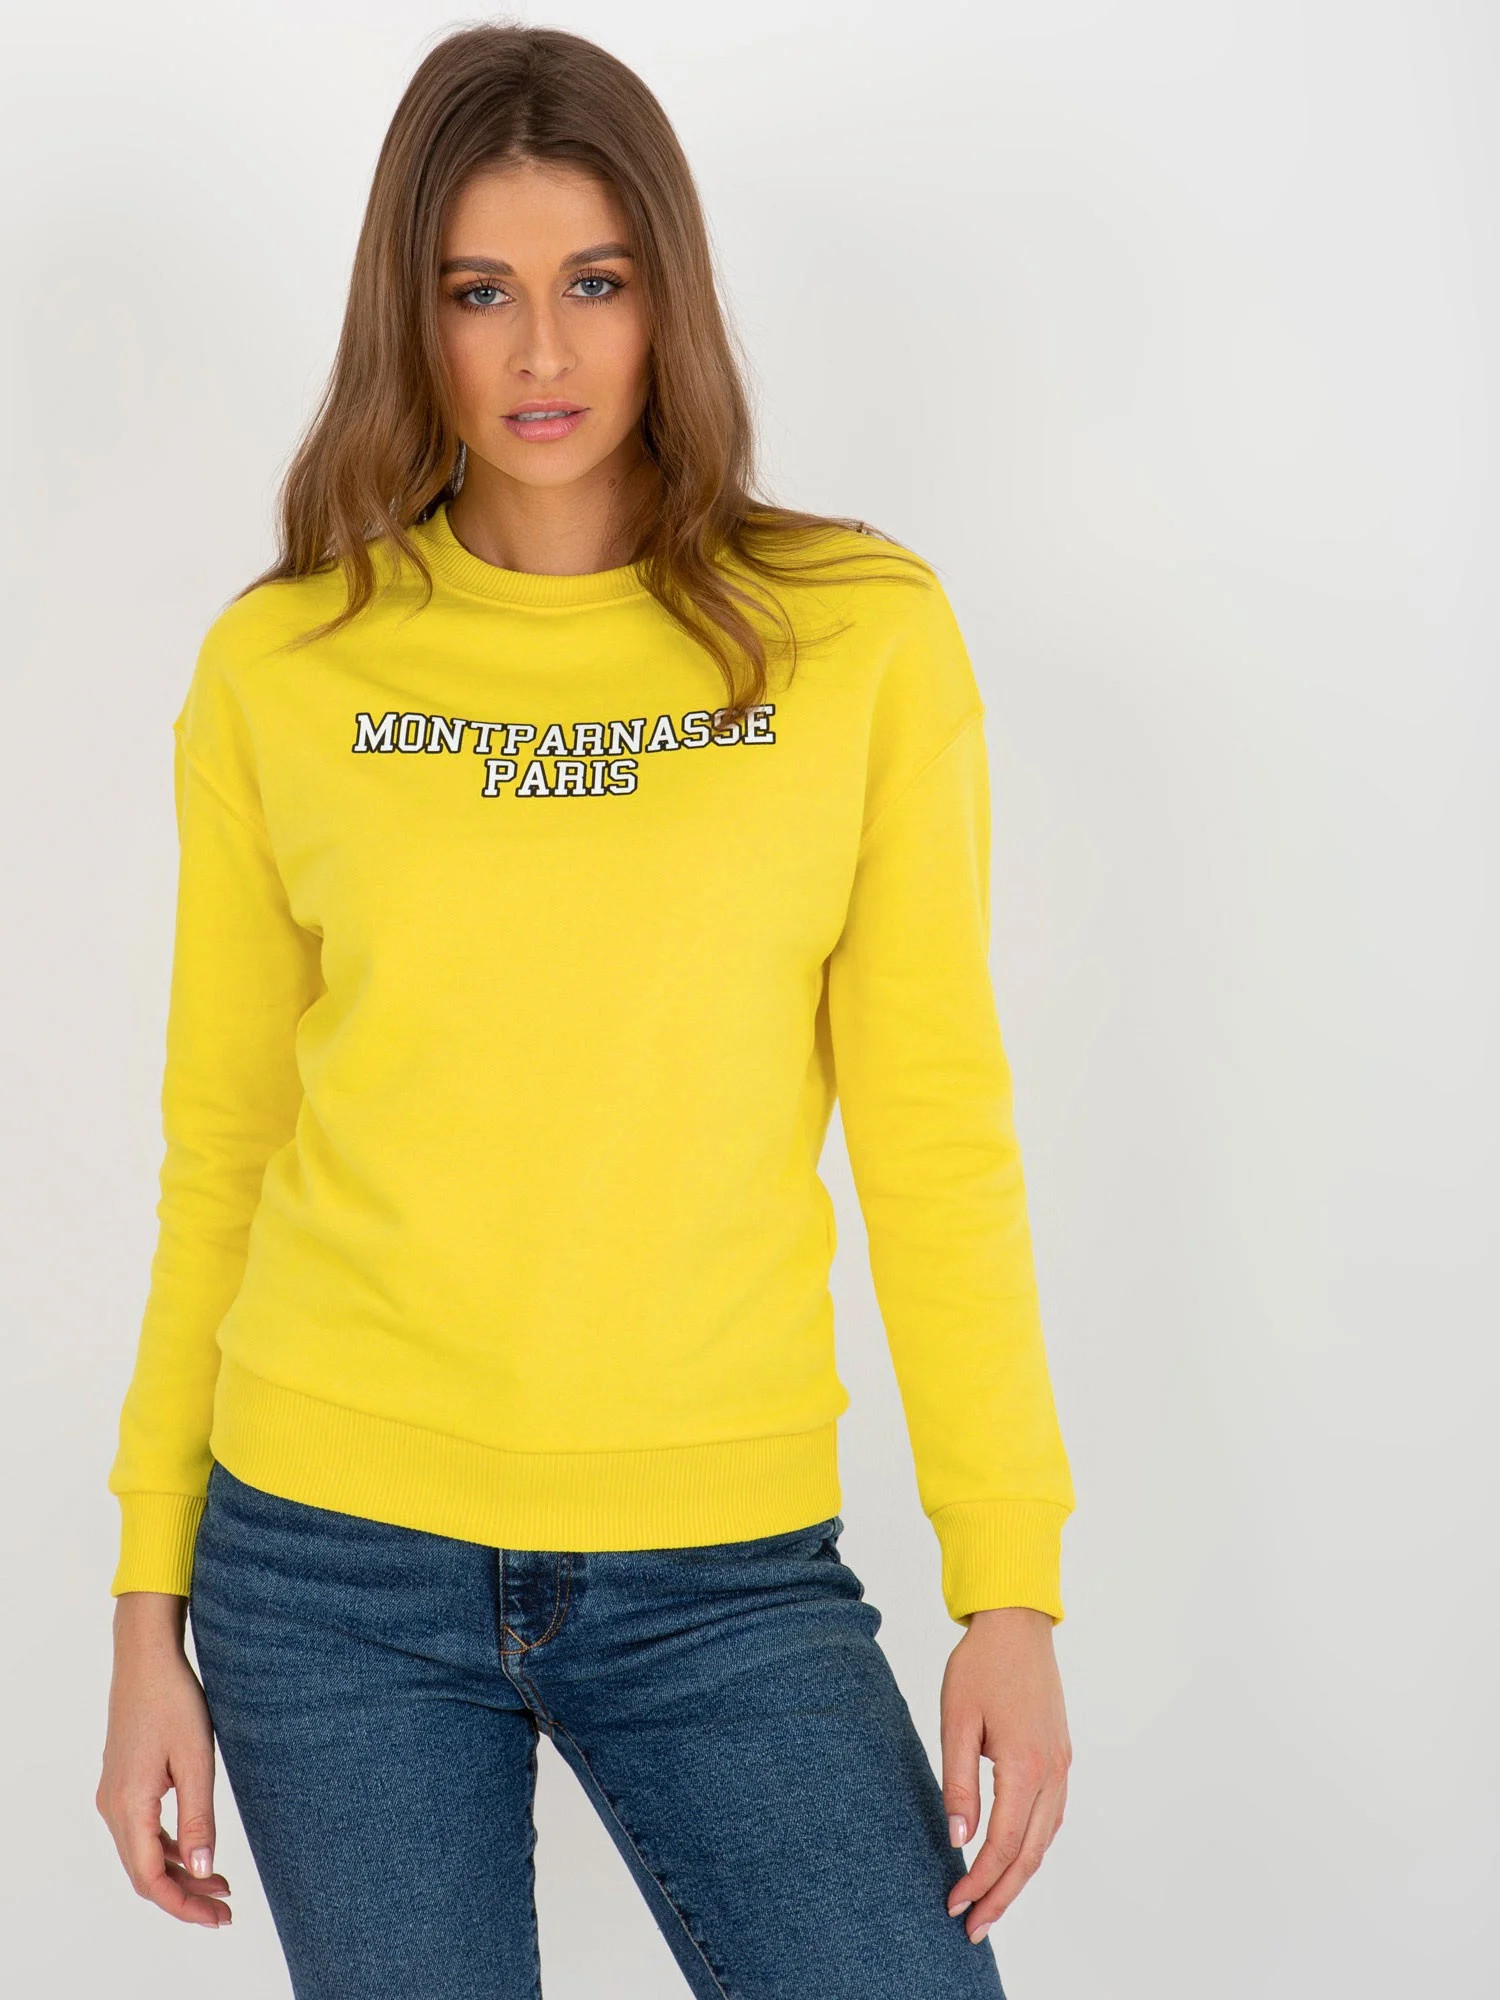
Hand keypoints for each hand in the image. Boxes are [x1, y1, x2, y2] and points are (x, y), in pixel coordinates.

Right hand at [96, 1592, 232, 1927]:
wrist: (146, 1658)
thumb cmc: (173, 1700)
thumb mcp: (195, 1759)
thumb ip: (198, 1817)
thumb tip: (204, 1869)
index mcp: (128, 1806)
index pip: (150, 1878)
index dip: (184, 1905)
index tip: (219, 1917)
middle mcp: (113, 1807)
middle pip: (144, 1873)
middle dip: (185, 1896)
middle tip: (226, 1910)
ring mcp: (115, 1795)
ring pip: (142, 1854)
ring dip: (179, 1873)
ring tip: (221, 1886)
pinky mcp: (123, 1783)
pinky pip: (142, 1832)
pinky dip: (169, 1849)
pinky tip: (198, 1850)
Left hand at [939, 1604, 1070, 1943]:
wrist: (1016, 1625)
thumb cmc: (981, 1666)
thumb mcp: (957, 1721)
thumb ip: (958, 1783)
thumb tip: (959, 1839)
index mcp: (1025, 1765)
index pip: (1002, 1843)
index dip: (979, 1880)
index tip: (953, 1903)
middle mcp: (1052, 1772)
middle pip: (1030, 1854)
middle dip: (1001, 1896)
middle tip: (973, 1928)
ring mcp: (1062, 1766)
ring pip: (1045, 1840)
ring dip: (1018, 1877)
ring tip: (992, 1905)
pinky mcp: (1061, 1757)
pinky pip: (1052, 1817)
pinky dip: (1033, 1847)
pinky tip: (1014, 1859)